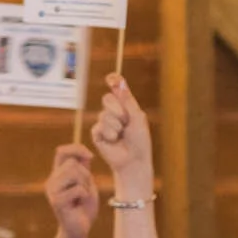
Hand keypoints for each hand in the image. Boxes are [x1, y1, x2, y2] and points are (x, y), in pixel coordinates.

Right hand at [45, 145, 98, 237]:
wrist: (80, 229)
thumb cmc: (84, 206)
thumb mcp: (86, 183)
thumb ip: (83, 168)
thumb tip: (85, 153)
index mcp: (58, 174)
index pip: (62, 151)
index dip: (76, 149)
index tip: (90, 157)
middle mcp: (52, 180)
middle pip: (72, 163)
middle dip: (85, 175)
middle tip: (85, 190)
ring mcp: (52, 191)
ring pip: (74, 173)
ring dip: (85, 185)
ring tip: (81, 197)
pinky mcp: (56, 201)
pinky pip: (78, 189)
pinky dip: (85, 196)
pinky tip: (79, 205)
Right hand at [90, 75, 153, 197]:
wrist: (134, 159)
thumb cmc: (140, 140)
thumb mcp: (137, 117)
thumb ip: (128, 100)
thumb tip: (120, 82)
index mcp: (125, 106)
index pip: (116, 89)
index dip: (113, 81)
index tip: (111, 77)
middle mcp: (113, 112)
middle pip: (107, 99)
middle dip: (117, 109)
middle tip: (126, 120)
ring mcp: (104, 122)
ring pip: (103, 114)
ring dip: (116, 125)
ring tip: (122, 135)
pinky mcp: (97, 133)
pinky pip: (99, 126)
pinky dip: (110, 134)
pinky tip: (114, 140)